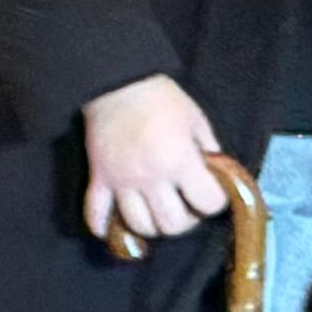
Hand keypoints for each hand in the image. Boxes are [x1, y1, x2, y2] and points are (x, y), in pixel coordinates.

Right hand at [81, 77, 231, 254]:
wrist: (117, 86)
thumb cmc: (161, 99)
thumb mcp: (196, 120)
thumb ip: (208, 150)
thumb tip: (213, 175)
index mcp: (179, 160)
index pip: (208, 202)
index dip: (215, 201)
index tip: (213, 193)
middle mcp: (150, 177)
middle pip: (171, 224)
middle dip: (186, 221)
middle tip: (186, 208)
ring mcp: (121, 182)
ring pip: (138, 226)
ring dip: (152, 226)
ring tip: (157, 213)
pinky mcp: (99, 180)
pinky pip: (96, 214)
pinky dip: (104, 226)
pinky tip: (114, 226)